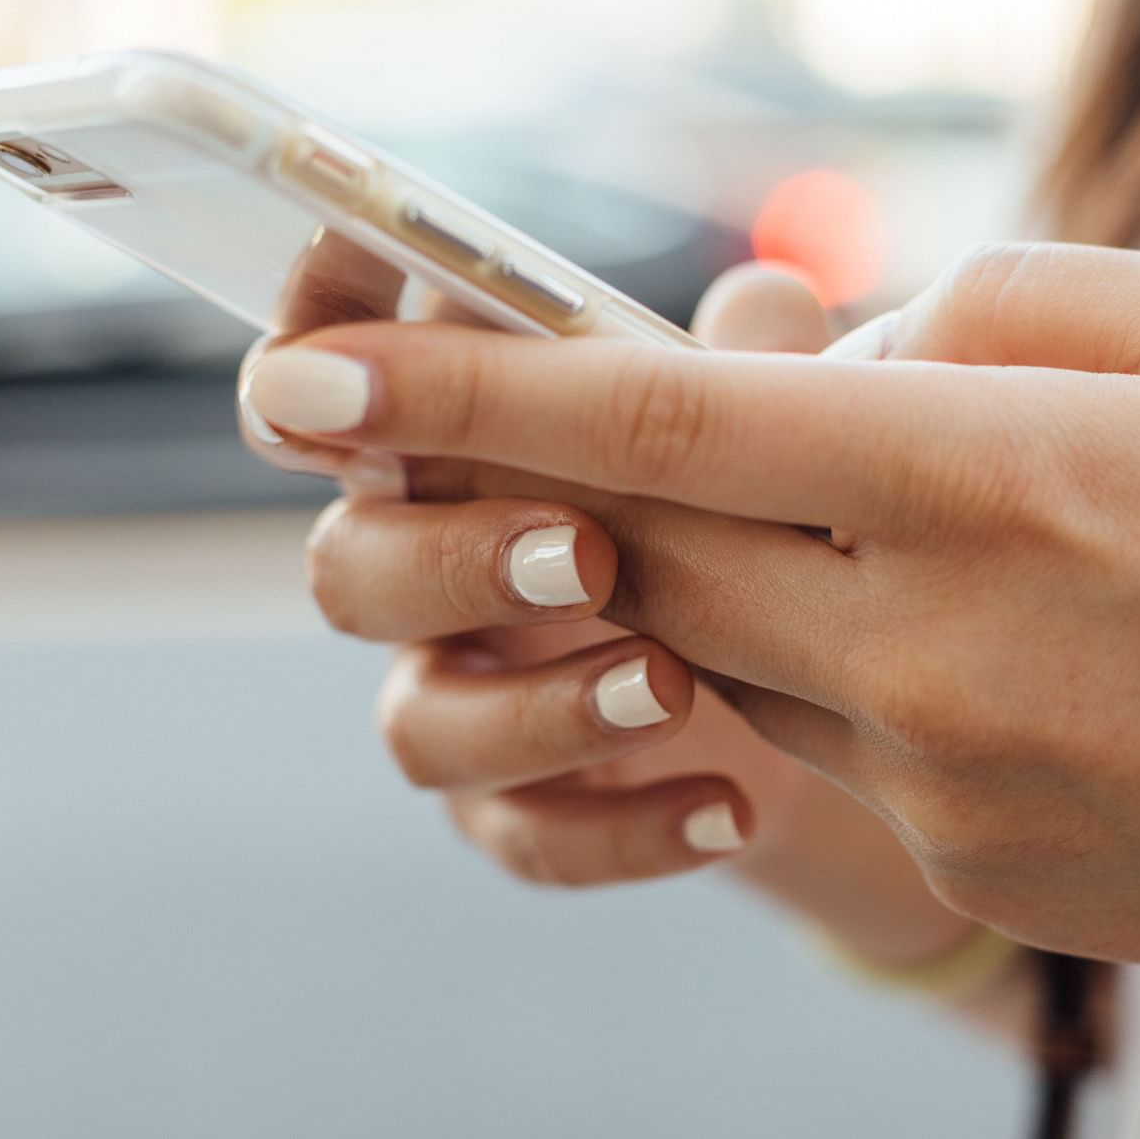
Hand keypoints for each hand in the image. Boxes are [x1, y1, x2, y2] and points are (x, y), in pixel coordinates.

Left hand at [247, 243, 1139, 981]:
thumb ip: (998, 302)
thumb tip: (833, 341)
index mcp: (995, 477)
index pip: (662, 423)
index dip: (465, 392)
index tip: (313, 376)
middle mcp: (931, 641)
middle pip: (646, 549)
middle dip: (566, 482)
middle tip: (550, 429)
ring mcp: (936, 777)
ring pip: (725, 650)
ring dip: (733, 570)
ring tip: (885, 522)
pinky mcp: (959, 862)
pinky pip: (830, 742)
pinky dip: (845, 664)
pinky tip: (993, 645)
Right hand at [266, 265, 975, 969]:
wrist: (830, 693)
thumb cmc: (760, 510)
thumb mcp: (773, 428)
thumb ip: (755, 363)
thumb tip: (770, 300)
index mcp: (456, 447)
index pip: (335, 391)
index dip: (310, 357)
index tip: (341, 349)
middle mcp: (429, 569)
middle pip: (351, 568)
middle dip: (453, 559)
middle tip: (590, 553)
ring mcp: (465, 698)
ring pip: (420, 725)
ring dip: (538, 708)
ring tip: (674, 687)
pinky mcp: (520, 808)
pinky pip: (525, 837)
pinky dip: (623, 830)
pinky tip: (730, 809)